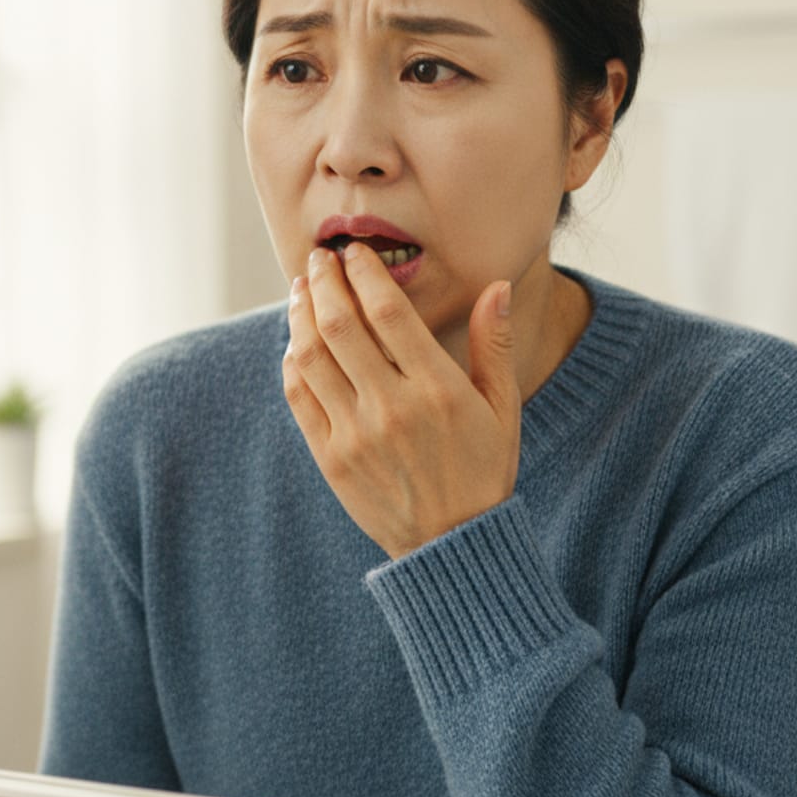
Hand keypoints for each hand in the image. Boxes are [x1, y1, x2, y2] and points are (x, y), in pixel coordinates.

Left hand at [283, 242, 520, 558]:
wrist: (452, 544)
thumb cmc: (484, 469)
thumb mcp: (503, 408)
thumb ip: (495, 345)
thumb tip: (495, 286)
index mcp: (437, 389)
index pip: (388, 311)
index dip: (364, 273)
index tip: (353, 252)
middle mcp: (391, 407)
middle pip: (340, 324)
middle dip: (325, 282)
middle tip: (320, 259)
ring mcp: (355, 434)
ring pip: (312, 356)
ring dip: (300, 314)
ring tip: (302, 290)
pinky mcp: (330, 458)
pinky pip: (300, 396)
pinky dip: (293, 361)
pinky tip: (297, 340)